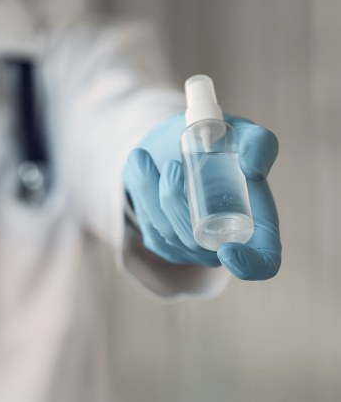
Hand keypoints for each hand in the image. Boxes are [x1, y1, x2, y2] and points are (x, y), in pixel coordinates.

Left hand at [123, 113, 280, 279]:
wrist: (185, 144)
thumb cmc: (225, 142)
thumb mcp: (246, 134)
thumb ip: (259, 144)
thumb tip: (252, 169)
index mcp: (258, 225)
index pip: (264, 263)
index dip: (251, 266)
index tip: (229, 250)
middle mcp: (226, 244)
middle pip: (198, 243)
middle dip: (178, 204)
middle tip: (171, 166)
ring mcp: (194, 249)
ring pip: (169, 235)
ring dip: (150, 193)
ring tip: (140, 156)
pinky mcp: (166, 244)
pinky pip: (150, 230)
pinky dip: (140, 196)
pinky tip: (136, 167)